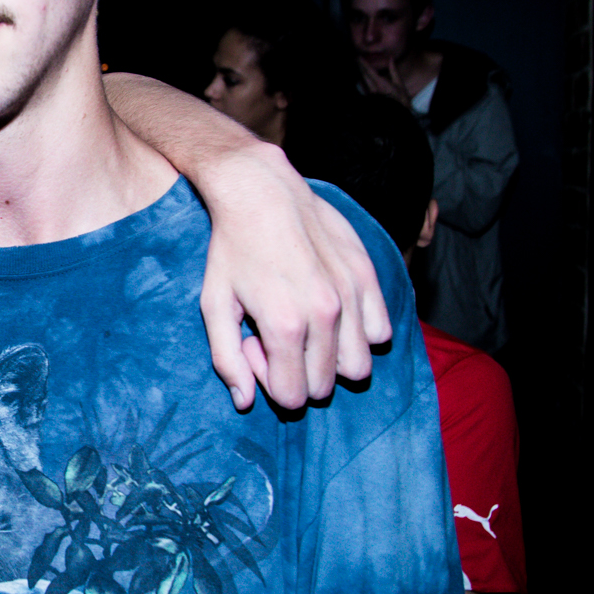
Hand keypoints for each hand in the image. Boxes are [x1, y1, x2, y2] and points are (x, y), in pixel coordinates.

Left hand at [198, 141, 392, 409]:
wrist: (261, 191)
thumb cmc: (231, 249)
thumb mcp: (214, 306)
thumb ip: (227, 360)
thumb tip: (245, 402)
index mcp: (285, 326)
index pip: (293, 396)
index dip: (269, 380)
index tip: (254, 347)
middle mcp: (325, 314)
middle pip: (324, 387)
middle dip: (296, 371)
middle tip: (274, 334)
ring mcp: (352, 295)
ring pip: (357, 367)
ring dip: (330, 358)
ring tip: (303, 324)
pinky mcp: (368, 276)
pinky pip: (379, 333)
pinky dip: (357, 333)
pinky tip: (329, 309)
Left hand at [358, 55, 408, 101]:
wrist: (397, 114)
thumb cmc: (401, 99)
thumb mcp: (400, 84)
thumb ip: (394, 71)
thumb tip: (391, 59)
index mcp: (380, 83)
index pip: (369, 71)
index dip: (363, 63)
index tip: (358, 57)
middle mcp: (372, 88)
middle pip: (364, 75)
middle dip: (360, 67)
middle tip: (356, 59)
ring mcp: (370, 94)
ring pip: (363, 81)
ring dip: (361, 73)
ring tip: (358, 67)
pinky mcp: (370, 99)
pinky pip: (364, 87)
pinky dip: (362, 81)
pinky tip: (361, 79)